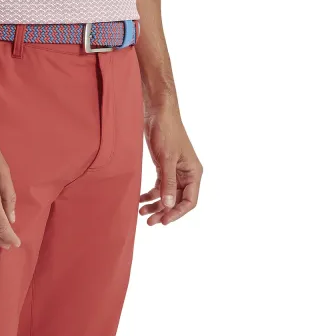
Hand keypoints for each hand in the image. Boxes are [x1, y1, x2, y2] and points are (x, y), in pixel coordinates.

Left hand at [140, 108, 202, 225]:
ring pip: (167, 194)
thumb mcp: (167, 159)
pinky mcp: (164, 166)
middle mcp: (186, 174)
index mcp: (194, 173)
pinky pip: (159, 186)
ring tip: (142, 213)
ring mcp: (175, 171)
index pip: (190, 201)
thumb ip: (168, 182)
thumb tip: (169, 205)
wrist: (157, 113)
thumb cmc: (167, 132)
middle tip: (150, 222)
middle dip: (164, 211)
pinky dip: (151, 194)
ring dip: (156, 204)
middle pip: (177, 200)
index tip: (164, 221)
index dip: (177, 213)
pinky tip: (141, 200)